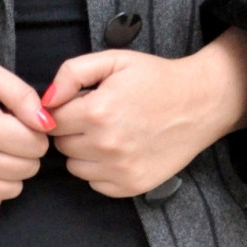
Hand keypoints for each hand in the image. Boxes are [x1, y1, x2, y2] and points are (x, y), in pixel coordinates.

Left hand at [41, 33, 246, 197]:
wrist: (200, 103)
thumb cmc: (155, 78)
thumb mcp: (113, 60)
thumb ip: (72, 73)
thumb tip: (46, 100)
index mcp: (97, 111)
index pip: (52, 120)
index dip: (64, 108)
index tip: (81, 102)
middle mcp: (106, 145)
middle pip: (61, 144)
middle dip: (72, 130)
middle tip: (97, 115)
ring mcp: (120, 169)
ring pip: (74, 167)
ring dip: (84, 152)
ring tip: (109, 132)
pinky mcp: (132, 186)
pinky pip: (95, 184)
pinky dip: (100, 170)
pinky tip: (119, 150)